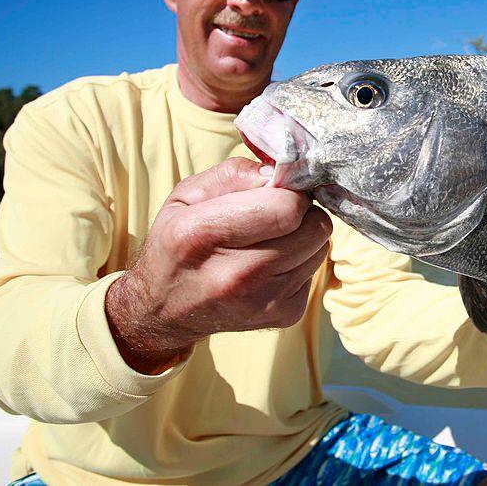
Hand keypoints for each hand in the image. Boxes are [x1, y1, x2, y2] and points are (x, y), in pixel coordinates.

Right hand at [105, 157, 331, 372]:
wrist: (166, 310)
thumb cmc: (178, 242)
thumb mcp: (187, 196)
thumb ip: (233, 173)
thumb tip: (279, 171)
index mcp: (203, 235)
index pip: (285, 207)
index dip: (290, 191)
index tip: (278, 190)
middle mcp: (235, 276)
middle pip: (313, 227)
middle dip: (302, 211)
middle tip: (278, 212)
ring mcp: (263, 301)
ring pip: (320, 246)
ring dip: (304, 235)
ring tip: (271, 238)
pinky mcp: (284, 315)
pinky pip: (315, 270)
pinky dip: (300, 260)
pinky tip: (271, 263)